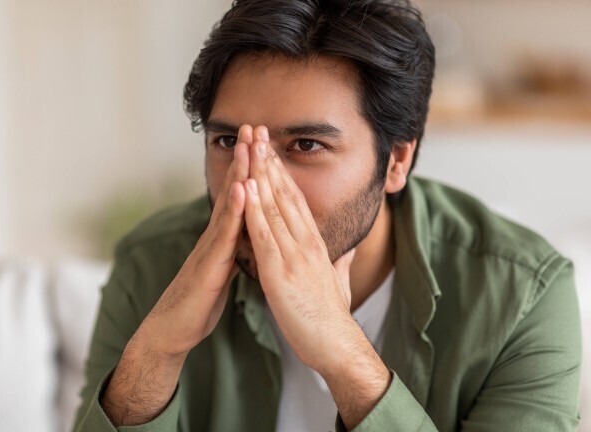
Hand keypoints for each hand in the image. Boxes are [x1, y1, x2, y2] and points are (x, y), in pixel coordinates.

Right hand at [101, 125, 251, 425]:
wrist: (173, 329)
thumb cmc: (199, 301)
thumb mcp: (223, 269)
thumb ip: (235, 249)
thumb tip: (249, 235)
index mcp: (224, 238)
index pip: (242, 197)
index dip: (252, 168)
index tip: (262, 140)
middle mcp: (216, 235)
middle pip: (234, 190)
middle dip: (244, 158)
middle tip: (252, 125)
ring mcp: (210, 247)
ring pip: (229, 205)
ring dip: (240, 173)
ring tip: (248, 144)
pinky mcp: (209, 265)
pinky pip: (225, 234)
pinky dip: (236, 210)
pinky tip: (245, 190)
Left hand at [242, 126, 389, 428]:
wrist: (336, 345)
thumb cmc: (332, 316)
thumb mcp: (337, 281)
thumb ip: (339, 261)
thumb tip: (346, 250)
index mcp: (315, 244)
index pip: (296, 200)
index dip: (282, 172)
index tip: (271, 149)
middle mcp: (306, 243)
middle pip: (285, 194)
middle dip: (270, 162)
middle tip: (258, 132)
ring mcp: (294, 255)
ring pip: (274, 208)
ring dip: (260, 175)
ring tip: (250, 147)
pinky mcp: (280, 273)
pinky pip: (264, 235)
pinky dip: (254, 210)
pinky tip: (246, 189)